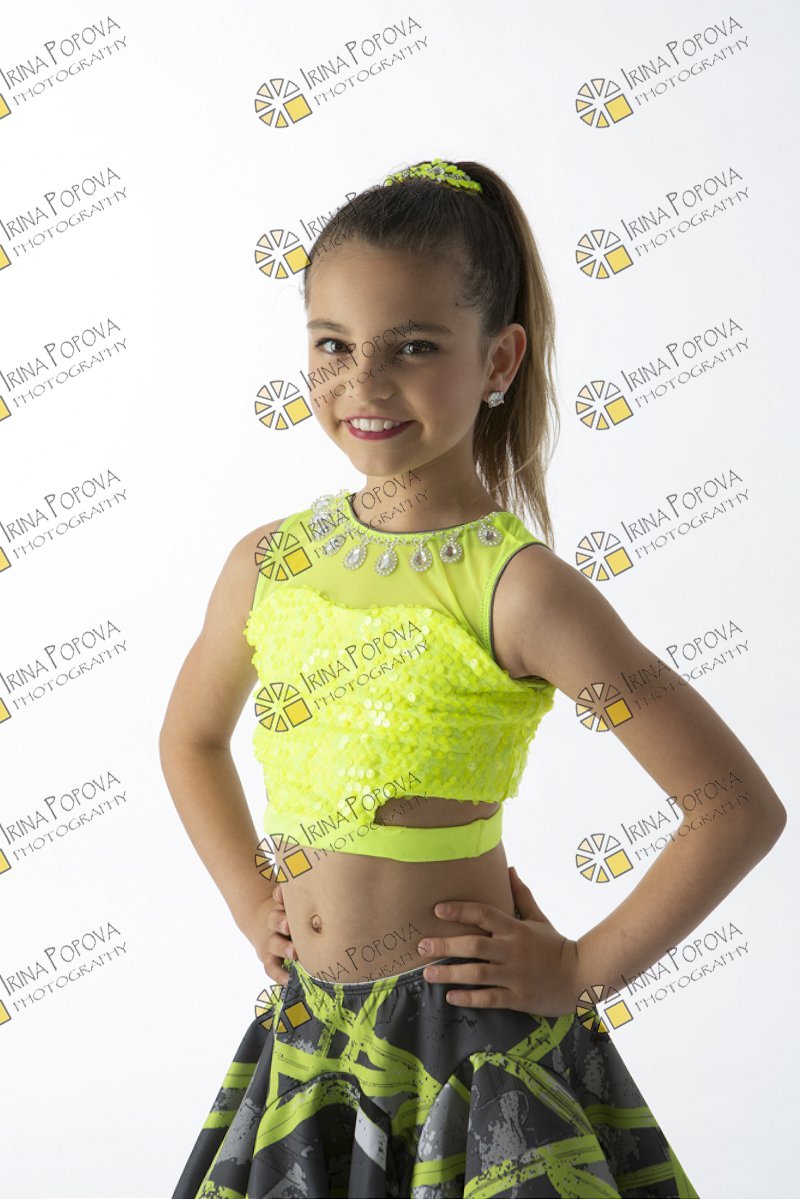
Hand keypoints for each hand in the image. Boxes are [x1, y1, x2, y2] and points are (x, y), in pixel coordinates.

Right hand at [237, 884, 295, 986]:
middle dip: (281, 922)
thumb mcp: (291, 898)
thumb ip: (295, 893)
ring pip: (274, 945)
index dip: (280, 896)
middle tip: (289, 925)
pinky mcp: (268, 958)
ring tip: (295, 953)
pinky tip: (288, 980)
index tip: (282, 896)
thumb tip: (318, 871)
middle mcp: (274, 924)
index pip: (278, 899)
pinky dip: (279, 974)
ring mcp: (270, 941)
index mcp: (280, 906)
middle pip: (275, 920)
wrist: (263, 923)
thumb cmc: (288, 910)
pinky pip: (272, 968)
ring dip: (283, 948)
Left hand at [416, 866, 580, 1016]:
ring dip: (450, 973)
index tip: (437, 910)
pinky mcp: (518, 998)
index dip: (460, 910)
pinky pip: (490, 998)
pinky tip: (451, 997)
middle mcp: (513, 951)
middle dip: (446, 945)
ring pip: (478, 974)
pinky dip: (469, 998)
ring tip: (428, 974)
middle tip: (422, 946)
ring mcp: (515, 976)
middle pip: (474, 945)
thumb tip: (510, 870)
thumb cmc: (556, 946)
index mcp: (516, 929)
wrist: (582, 977)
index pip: (485, 914)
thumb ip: (522, 896)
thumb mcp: (539, 919)